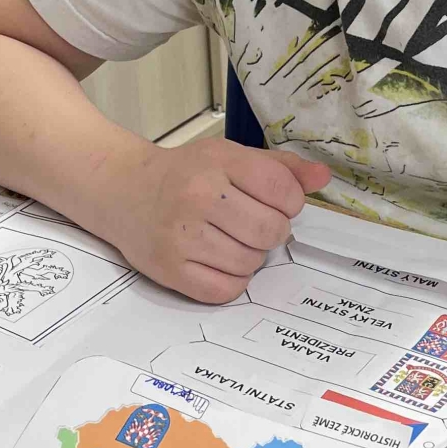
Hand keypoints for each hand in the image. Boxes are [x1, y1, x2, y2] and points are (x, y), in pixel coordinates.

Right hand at [103, 137, 329, 302]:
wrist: (123, 190)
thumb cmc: (184, 174)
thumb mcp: (230, 157)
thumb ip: (279, 168)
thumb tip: (323, 177)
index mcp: (218, 162)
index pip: (282, 190)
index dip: (289, 202)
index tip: (274, 202)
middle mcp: (198, 197)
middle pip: (271, 231)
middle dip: (271, 231)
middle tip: (250, 223)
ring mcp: (182, 236)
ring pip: (251, 263)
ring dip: (250, 256)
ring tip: (229, 240)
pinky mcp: (170, 270)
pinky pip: (226, 290)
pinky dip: (231, 280)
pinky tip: (218, 260)